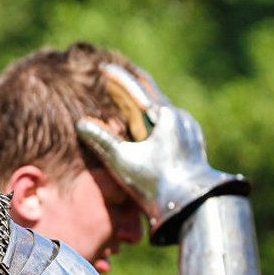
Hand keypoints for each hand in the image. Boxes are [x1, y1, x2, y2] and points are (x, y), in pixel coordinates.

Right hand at [76, 64, 248, 243]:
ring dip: (142, 104)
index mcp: (167, 116)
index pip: (138, 90)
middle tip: (111, 79)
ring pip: (161, 111)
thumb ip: (101, 139)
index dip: (118, 79)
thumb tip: (81, 123)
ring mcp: (189, 131)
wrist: (192, 207)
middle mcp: (181, 118)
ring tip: (126, 100)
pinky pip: (168, 124)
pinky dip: (152, 120)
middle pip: (151, 96)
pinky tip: (145, 125)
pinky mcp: (191, 145)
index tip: (103, 67)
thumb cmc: (155, 182)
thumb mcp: (123, 160)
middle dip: (130, 89)